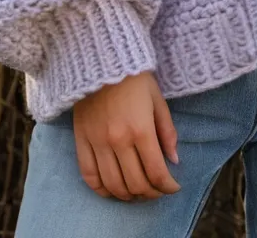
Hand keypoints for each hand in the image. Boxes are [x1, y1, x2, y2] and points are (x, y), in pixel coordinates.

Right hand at [72, 70, 181, 200]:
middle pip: (136, 183)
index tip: (174, 187)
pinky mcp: (81, 141)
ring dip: (129, 196)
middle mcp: (118, 141)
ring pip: (113, 185)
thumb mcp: (157, 99)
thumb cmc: (134, 78)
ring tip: (138, 193)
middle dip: (151, 193)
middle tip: (158, 191)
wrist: (101, 59)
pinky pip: (89, 176)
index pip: (156, 172)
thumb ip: (167, 131)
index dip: (168, 186)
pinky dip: (102, 190)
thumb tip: (174, 161)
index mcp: (140, 129)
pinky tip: (113, 190)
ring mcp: (97, 143)